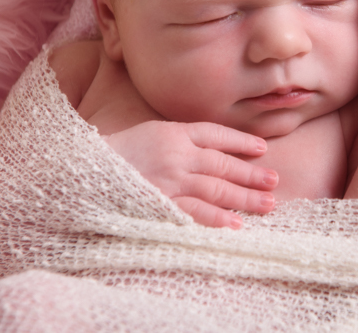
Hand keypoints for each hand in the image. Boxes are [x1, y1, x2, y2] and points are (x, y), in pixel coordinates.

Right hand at [102, 121, 277, 228]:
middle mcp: (177, 156)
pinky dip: (218, 219)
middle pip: (222, 164)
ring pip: (217, 189)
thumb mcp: (149, 133)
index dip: (240, 141)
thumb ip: (179, 139)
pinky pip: (196, 213)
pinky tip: (236, 225)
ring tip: (268, 204)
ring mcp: (171, 182)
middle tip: (274, 180)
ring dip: (244, 197)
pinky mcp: (162, 206)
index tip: (261, 148)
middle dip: (251, 173)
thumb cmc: (115, 153)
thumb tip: (210, 149)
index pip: (215, 134)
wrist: (83, 173)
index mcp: (173, 133)